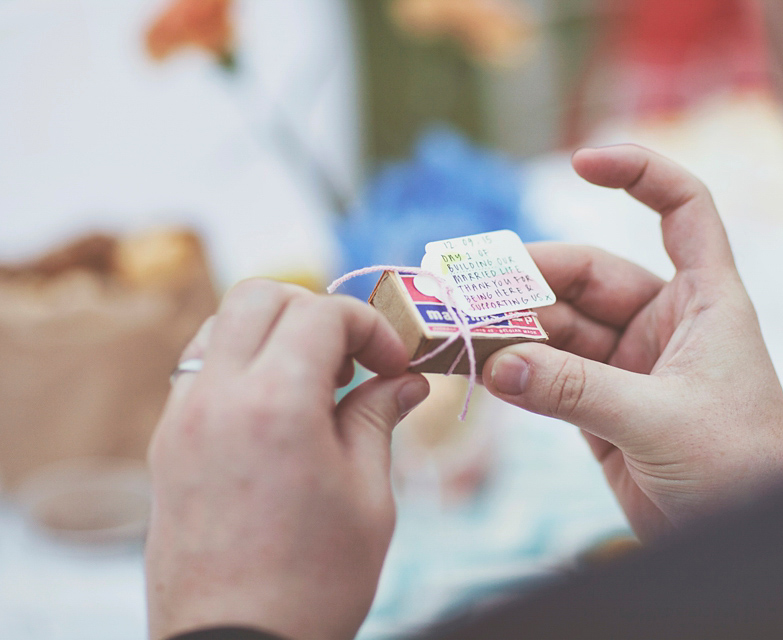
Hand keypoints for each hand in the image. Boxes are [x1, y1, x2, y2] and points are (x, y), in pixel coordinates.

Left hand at [146, 281, 428, 639]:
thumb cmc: (313, 583)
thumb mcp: (368, 497)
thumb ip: (379, 418)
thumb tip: (405, 379)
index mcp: (277, 403)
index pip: (322, 312)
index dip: (371, 326)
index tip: (395, 364)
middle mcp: (218, 396)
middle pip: (261, 295)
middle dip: (318, 311)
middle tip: (353, 363)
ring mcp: (182, 418)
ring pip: (223, 323)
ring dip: (274, 331)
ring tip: (314, 384)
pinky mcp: (166, 444)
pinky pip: (201, 368)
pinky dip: (243, 363)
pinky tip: (277, 412)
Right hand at [483, 145, 782, 541]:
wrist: (746, 542)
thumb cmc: (738, 470)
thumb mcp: (659, 421)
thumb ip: (576, 391)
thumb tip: (496, 366)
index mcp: (703, 301)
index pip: (683, 209)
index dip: (639, 174)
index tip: (581, 162)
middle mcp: (663, 322)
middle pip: (587, 277)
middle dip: (529, 283)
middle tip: (469, 295)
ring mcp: (628, 365)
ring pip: (558, 330)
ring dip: (512, 333)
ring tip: (460, 336)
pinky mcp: (601, 408)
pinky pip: (549, 375)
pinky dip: (516, 372)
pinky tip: (480, 369)